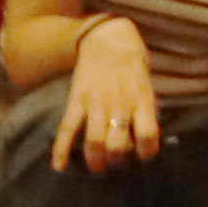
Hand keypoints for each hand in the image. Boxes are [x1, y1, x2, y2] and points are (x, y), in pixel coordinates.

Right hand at [58, 13, 164, 168]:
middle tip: (116, 164)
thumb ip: (147, 109)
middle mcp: (120, 105)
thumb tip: (148, 136)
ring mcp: (97, 103)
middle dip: (117, 161)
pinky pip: (67, 128)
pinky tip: (59, 166)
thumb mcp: (147, 85)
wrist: (109, 38)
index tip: (144, 156)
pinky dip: (61, 149)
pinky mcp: (77, 100)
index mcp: (142, 101)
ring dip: (95, 161)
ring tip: (97, 168)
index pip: (148, 136)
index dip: (147, 152)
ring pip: (94, 142)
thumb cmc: (134, 63)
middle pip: (118, 145)